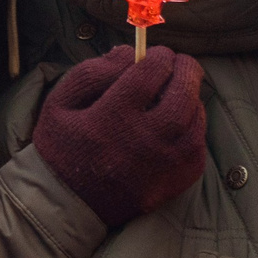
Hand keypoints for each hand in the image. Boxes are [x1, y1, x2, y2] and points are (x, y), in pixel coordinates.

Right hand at [31, 47, 205, 227]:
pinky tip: (180, 123)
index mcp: (111, 119)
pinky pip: (197, 149)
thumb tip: (128, 52)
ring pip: (195, 123)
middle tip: (181, 64)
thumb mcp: (60, 102)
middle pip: (182, 97)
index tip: (157, 54)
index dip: (159, 56)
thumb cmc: (61, 146)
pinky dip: (195, 129)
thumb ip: (92, 72)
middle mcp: (142, 143)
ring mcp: (162, 167)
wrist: (64, 204)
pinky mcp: (173, 185)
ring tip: (180, 91)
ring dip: (193, 99)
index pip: (150, 73)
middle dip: (187, 71)